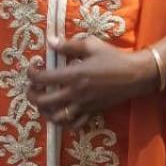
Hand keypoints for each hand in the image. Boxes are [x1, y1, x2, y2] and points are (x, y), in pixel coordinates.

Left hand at [27, 32, 156, 125]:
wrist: (134, 75)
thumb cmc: (113, 58)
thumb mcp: (91, 45)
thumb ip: (69, 45)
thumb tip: (50, 41)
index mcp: (73, 75)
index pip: (42, 78)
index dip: (31, 72)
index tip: (36, 63)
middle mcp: (75, 93)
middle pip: (43, 101)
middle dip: (31, 94)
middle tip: (33, 84)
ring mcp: (83, 106)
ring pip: (55, 117)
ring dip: (44, 110)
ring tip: (44, 99)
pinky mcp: (91, 112)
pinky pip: (73, 124)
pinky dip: (63, 121)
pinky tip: (61, 111)